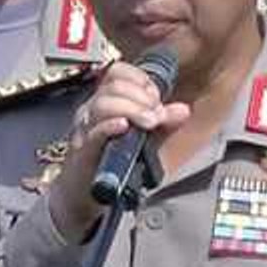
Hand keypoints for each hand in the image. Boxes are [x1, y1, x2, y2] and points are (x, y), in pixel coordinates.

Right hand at [47, 61, 189, 242]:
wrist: (85, 194)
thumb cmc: (111, 160)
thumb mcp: (142, 138)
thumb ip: (162, 123)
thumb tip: (183, 109)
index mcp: (104, 100)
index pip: (118, 72)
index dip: (140, 80)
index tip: (156, 99)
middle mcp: (91, 109)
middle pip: (114, 87)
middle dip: (141, 97)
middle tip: (157, 116)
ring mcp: (85, 129)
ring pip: (103, 105)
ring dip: (132, 109)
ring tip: (149, 123)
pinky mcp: (82, 151)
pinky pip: (93, 132)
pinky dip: (109, 126)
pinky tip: (124, 126)